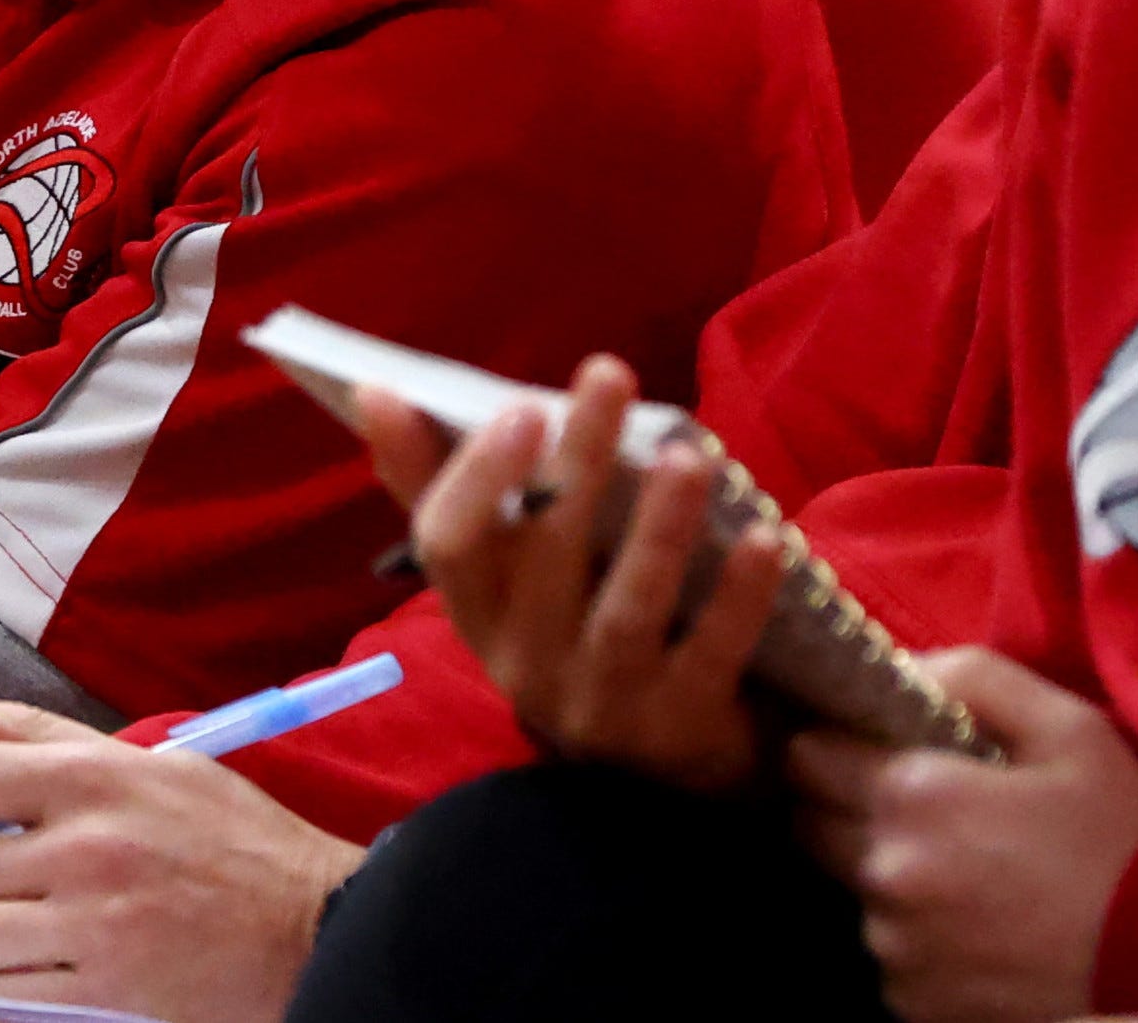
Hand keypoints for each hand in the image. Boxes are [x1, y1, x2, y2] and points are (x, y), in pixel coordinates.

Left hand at [0, 673, 363, 1022]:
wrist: (315, 922)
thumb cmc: (228, 839)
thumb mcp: (143, 763)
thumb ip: (35, 737)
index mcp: (90, 774)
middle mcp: (84, 840)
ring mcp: (92, 916)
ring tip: (12, 929)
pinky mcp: (103, 981)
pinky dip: (2, 980)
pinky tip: (44, 963)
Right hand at [357, 356, 783, 791]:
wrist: (659, 762)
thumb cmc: (572, 622)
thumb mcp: (504, 568)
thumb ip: (442, 481)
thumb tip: (372, 390)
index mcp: (480, 611)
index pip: (449, 547)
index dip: (478, 478)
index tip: (521, 407)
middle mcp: (528, 661)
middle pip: (547, 556)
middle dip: (579, 462)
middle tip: (610, 375)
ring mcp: (604, 700)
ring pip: (627, 608)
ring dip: (660, 527)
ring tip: (690, 457)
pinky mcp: (679, 726)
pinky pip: (710, 654)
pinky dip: (737, 597)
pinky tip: (764, 539)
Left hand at [787, 647, 1137, 1022]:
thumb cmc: (1120, 836)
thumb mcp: (1067, 727)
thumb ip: (975, 678)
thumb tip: (904, 667)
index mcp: (913, 798)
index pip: (807, 757)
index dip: (829, 742)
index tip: (859, 741)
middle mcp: (886, 876)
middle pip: (813, 825)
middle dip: (844, 804)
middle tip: (912, 802)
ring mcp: (895, 948)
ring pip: (853, 890)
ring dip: (884, 871)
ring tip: (960, 866)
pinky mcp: (914, 1003)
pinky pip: (890, 950)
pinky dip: (915, 932)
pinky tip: (974, 920)